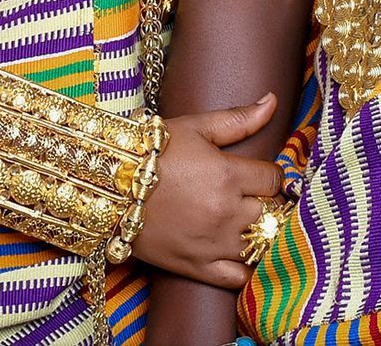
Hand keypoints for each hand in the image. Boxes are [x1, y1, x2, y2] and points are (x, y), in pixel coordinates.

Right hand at [134, 94, 285, 288]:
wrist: (105, 189)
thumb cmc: (148, 154)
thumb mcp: (194, 127)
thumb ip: (238, 119)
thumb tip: (272, 102)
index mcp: (228, 176)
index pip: (274, 180)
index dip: (270, 175)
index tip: (260, 174)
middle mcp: (226, 212)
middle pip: (270, 213)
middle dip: (265, 204)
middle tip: (251, 198)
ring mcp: (213, 244)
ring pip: (259, 245)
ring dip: (258, 234)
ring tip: (246, 223)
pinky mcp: (196, 267)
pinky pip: (238, 279)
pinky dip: (246, 270)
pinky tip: (241, 255)